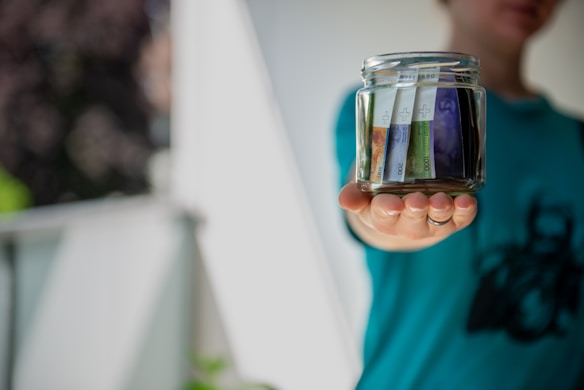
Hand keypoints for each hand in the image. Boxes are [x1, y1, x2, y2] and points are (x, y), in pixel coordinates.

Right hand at [338, 182, 477, 250]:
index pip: (384, 215)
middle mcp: (409, 224)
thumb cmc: (381, 203)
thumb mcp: (364, 200)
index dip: (388, 210)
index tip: (392, 204)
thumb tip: (344, 198)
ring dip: (442, 211)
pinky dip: (466, 211)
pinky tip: (468, 201)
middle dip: (416, 210)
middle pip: (413, 219)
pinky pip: (461, 219)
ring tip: (442, 200)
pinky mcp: (453, 221)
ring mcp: (432, 224)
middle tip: (417, 200)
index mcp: (384, 218)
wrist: (404, 220)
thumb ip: (354, 197)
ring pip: (438, 220)